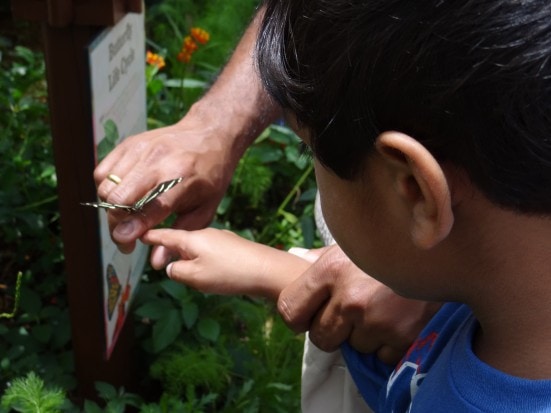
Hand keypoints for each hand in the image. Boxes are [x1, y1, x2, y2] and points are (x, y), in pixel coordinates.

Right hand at [94, 116, 238, 256]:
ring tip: (126, 214)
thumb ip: (180, 234)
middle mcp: (157, 163)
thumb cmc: (210, 175)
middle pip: (118, 199)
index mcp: (180, 179)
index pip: (147, 209)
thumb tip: (157, 262)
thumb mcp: (206, 207)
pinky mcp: (129, 144)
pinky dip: (106, 187)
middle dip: (117, 223)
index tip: (126, 245)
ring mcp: (140, 150)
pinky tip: (122, 195)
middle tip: (126, 235)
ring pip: (106, 186)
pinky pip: (103, 171)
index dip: (131, 231)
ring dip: (111, 206)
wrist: (209, 134)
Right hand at [141, 228, 310, 300]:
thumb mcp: (195, 277)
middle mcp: (206, 233)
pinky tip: (206, 272)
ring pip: (195, 246)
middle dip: (168, 251)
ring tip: (183, 273)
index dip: (150, 236)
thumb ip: (177, 272)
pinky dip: (200, 259)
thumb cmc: (228, 273)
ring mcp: (221, 238)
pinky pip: (209, 250)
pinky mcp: (233, 246)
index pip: (164, 234)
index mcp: (192, 237)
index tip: (136, 233)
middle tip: (158, 265)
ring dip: (185, 257)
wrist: (268, 270)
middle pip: (180, 240)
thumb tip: (172, 267)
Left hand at [278, 244, 441, 364]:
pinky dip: (389, 344)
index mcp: (330, 269)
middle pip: (320, 337)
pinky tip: (400, 318)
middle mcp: (350, 297)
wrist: (447, 250)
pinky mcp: (403, 338)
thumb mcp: (352, 243)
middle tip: (353, 312)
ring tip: (383, 308)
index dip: (299, 317)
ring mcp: (378, 320)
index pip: (290, 310)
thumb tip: (294, 257)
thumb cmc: (391, 245)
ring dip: (365, 335)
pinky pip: (381, 356)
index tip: (309, 316)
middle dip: (333, 330)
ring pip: (353, 347)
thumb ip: (322, 256)